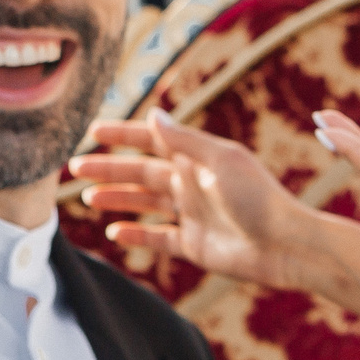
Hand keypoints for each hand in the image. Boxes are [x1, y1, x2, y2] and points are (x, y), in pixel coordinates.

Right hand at [71, 112, 326, 291]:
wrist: (285, 246)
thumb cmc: (259, 198)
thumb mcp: (220, 161)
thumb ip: (184, 141)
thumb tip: (153, 114)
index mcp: (200, 158)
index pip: (153, 141)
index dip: (123, 135)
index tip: (93, 131)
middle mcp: (194, 184)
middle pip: (142, 173)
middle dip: (110, 169)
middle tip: (74, 167)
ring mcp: (193, 215)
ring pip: (146, 204)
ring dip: (118, 199)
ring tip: (89, 198)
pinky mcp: (195, 245)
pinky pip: (158, 238)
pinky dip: (137, 234)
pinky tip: (115, 233)